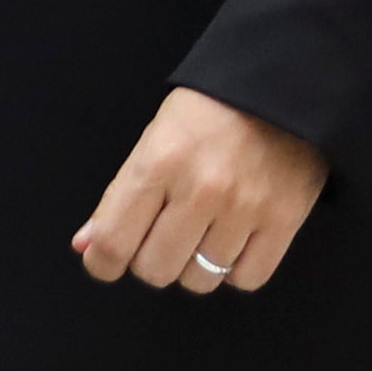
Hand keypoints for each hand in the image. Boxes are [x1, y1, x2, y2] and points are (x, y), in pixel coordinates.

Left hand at [71, 86, 325, 295]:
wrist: (277, 90)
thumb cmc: (206, 115)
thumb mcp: (150, 143)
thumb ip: (117, 198)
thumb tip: (87, 245)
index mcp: (156, 166)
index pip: (114, 241)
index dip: (102, 263)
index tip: (106, 261)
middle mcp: (199, 192)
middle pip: (156, 269)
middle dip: (150, 262)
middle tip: (159, 240)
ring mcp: (244, 209)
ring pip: (201, 279)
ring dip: (193, 267)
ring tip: (199, 238)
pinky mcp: (284, 221)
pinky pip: (247, 278)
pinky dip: (234, 271)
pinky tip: (230, 245)